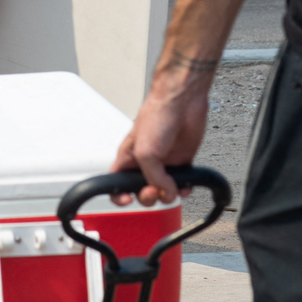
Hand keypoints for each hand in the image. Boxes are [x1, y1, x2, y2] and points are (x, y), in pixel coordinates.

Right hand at [108, 68, 211, 205]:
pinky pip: (182, 184)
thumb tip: (166, 193)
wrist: (182, 102)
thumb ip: (153, 178)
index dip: (119, 196)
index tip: (128, 200)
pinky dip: (184, 189)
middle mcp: (144, 162)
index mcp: (128, 158)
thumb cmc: (156, 115)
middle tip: (154, 191)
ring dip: (168, 194)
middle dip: (148, 197)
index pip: (116, 184)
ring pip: (163, 191)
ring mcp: (164, 163)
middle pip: (141, 192)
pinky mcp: (181, 161)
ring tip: (172, 187)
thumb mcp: (145, 152)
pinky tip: (185, 185)